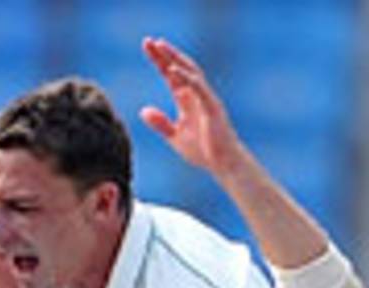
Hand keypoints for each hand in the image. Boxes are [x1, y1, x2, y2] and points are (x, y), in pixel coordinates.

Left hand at [139, 37, 243, 179]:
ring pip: (190, 71)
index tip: (147, 45)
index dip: (160, 60)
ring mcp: (206, 99)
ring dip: (175, 58)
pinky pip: (198, 87)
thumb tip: (143, 111)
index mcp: (187, 100)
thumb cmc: (204, 152)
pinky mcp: (212, 106)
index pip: (171, 75)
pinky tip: (172, 70)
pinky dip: (186, 77)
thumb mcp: (176, 138)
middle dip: (165, 54)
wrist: (225, 164)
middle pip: (179, 67)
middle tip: (149, 41)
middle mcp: (196, 94)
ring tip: (161, 46)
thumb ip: (161, 124)